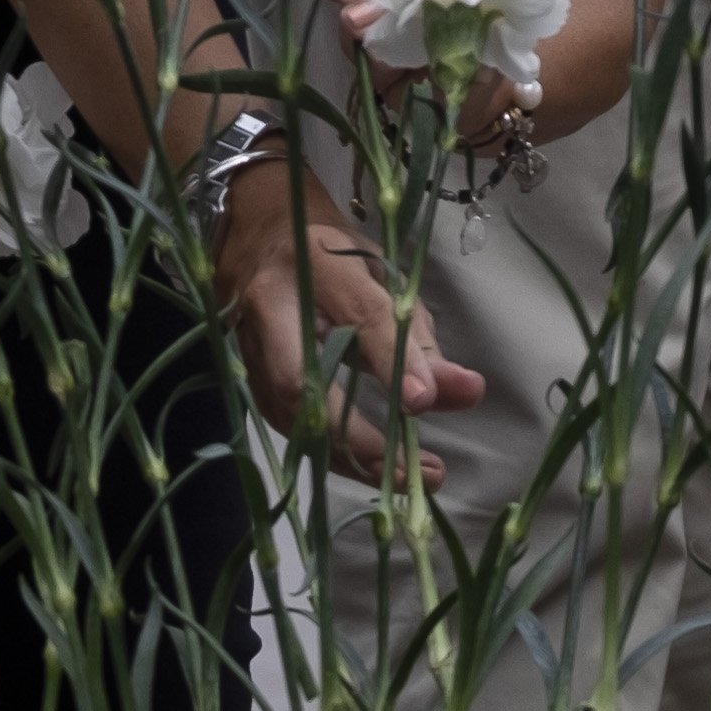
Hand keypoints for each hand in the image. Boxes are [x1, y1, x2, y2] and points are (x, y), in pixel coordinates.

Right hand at [210, 156, 480, 479]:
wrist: (255, 232)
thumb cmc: (330, 254)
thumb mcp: (380, 277)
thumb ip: (419, 338)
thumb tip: (468, 392)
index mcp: (317, 263)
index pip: (360, 316)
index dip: (393, 362)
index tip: (426, 402)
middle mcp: (270, 303)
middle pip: (301, 382)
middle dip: (355, 437)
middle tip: (412, 470)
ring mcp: (246, 342)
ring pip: (288, 413)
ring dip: (346, 456)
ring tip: (403, 478)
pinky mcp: (242, 371)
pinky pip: (283, 421)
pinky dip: (326, 450)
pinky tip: (367, 466)